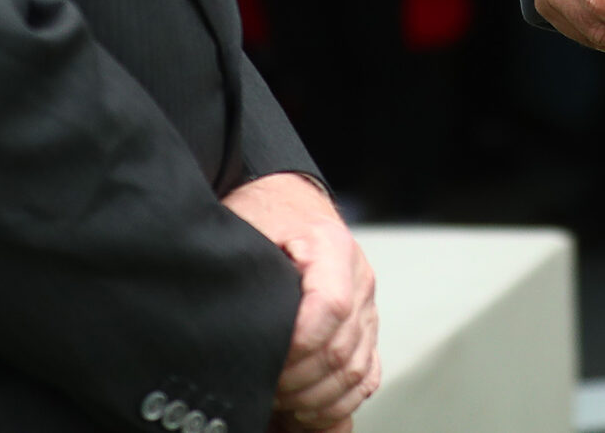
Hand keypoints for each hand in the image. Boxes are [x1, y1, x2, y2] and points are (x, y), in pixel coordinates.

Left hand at [223, 174, 379, 428]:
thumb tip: (236, 324)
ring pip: (356, 370)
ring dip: (316, 397)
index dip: (299, 346)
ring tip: (280, 400)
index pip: (331, 307)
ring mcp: (367, 304)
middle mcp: (359, 277)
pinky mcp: (366, 326)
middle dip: (299, 380)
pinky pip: (366, 375)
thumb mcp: (247, 229)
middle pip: (342, 348)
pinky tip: (307, 406)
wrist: (286, 199)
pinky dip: (339, 400)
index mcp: (332, 246)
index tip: (264, 360)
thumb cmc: (261, 215)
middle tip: (262, 387)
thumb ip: (248, 271)